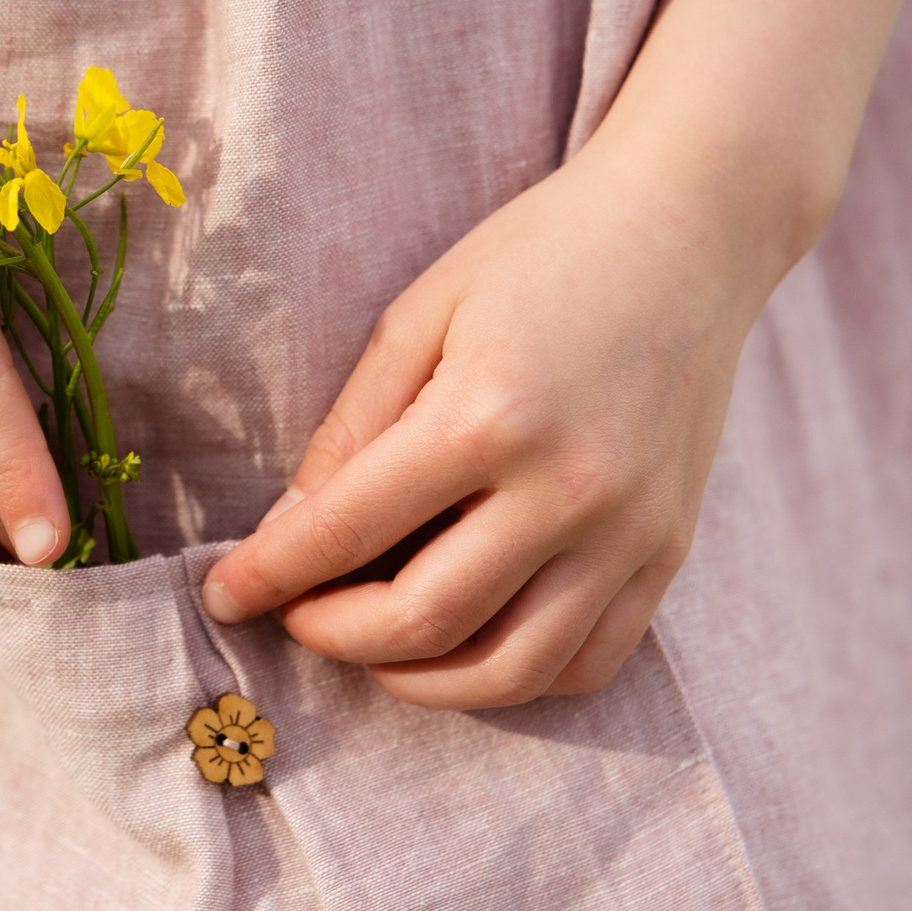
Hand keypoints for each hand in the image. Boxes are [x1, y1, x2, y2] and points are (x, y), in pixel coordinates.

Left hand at [198, 135, 793, 707]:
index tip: (221, 594)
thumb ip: (350, 429)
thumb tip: (285, 532)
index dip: (270, 575)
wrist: (690, 229)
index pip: (349, 530)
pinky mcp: (670, 551)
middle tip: (295, 617)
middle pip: (426, 621)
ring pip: (511, 671)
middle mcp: (567, 490)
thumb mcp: (420, 313)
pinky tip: (467, 641)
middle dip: (335, 637)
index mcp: (487, 417)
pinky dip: (515, 677)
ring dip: (421, 682)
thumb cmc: (539, 256)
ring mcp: (629, 532)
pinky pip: (589, 661)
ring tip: (373, 646)